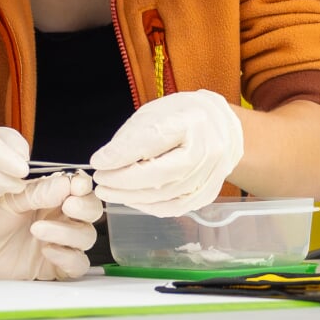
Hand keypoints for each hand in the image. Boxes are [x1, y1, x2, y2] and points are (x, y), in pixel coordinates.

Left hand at [0, 172, 103, 281]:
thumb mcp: (8, 199)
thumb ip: (38, 192)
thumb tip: (66, 184)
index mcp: (51, 196)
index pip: (80, 189)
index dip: (83, 187)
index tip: (77, 186)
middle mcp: (59, 218)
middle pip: (91, 212)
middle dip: (85, 208)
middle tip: (69, 206)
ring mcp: (59, 243)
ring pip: (86, 237)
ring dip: (68, 232)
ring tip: (38, 230)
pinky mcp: (55, 267)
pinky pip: (77, 264)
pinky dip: (68, 257)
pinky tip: (47, 250)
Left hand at [89, 89, 245, 216]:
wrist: (221, 126)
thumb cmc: (181, 116)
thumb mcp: (153, 113)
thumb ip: (130, 137)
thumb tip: (105, 162)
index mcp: (192, 120)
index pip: (153, 139)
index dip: (122, 154)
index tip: (98, 162)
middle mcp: (208, 149)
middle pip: (162, 173)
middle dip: (124, 181)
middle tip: (100, 182)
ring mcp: (212, 174)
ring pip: (167, 195)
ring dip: (132, 197)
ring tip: (109, 192)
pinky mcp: (209, 192)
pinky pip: (175, 207)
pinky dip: (149, 206)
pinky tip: (132, 199)